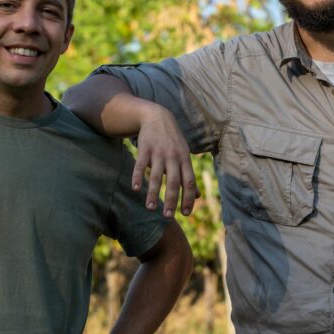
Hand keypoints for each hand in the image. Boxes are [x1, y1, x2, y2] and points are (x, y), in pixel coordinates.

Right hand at [133, 103, 198, 217]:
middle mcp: (173, 156)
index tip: (186, 214)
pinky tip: (136, 189)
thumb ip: (189, 176)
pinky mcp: (144, 148)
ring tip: (150, 208)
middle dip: (171, 200)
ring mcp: (158, 152)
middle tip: (168, 216)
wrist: (157, 116)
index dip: (189, 198)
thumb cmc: (173, 141)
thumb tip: (197, 196)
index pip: (189, 182)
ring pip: (156, 176)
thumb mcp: (184, 155)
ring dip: (153, 193)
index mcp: (185, 159)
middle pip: (174, 181)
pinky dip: (138, 176)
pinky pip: (140, 164)